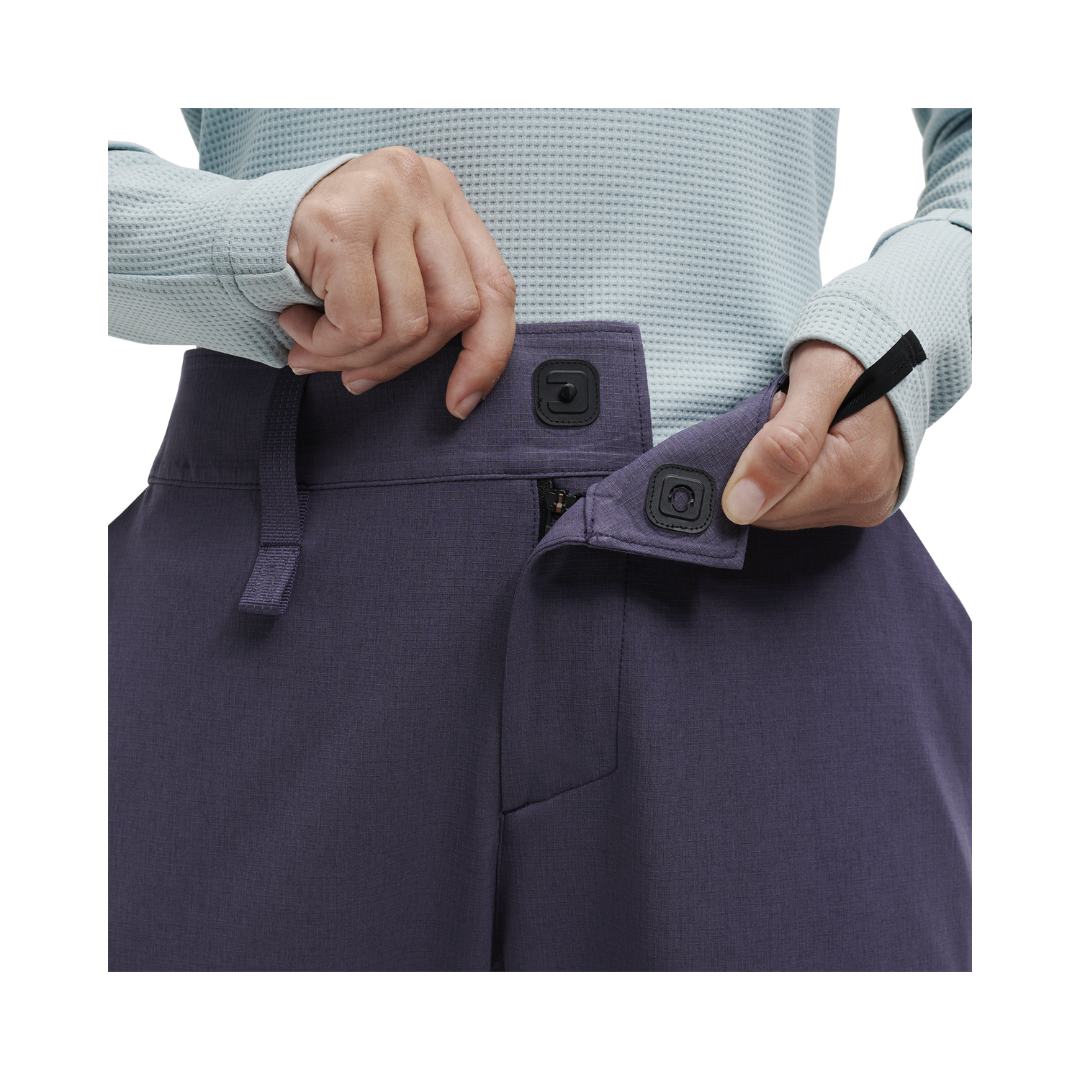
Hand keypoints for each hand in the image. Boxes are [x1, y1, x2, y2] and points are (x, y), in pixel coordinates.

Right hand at [279, 147, 516, 418]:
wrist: (227, 233)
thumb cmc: (316, 260)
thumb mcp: (386, 270)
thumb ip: (427, 305)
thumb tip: (463, 392)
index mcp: (443, 195)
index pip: (495, 287)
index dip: (487, 354)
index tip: (462, 402)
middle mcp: (420, 184)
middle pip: (454, 312)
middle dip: (403, 360)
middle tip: (355, 370)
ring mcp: (382, 196)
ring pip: (405, 325)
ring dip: (354, 356)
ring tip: (314, 344)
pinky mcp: (340, 221)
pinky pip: (359, 324)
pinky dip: (326, 344)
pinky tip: (297, 324)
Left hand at [721, 341, 903, 529]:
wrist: (898, 345)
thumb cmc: (855, 354)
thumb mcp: (814, 382)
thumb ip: (779, 445)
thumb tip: (739, 508)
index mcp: (853, 476)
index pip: (761, 507)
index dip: (751, 461)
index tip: (776, 411)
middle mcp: (865, 501)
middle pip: (775, 512)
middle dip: (765, 467)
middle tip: (788, 413)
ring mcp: (866, 505)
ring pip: (788, 510)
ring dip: (780, 471)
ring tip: (804, 423)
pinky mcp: (863, 504)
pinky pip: (808, 505)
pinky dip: (797, 476)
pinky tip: (812, 442)